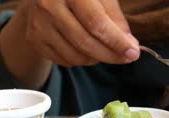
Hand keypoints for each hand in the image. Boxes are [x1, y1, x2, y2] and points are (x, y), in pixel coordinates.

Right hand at [18, 0, 139, 66]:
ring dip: (97, 58)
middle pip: (85, 42)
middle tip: (126, 58)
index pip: (96, 22)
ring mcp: (40, 24)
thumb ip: (115, 19)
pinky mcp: (35, 40)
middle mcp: (50, 5)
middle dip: (111, 55)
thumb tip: (130, 45)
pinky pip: (65, 61)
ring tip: (105, 50)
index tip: (133, 52)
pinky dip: (82, 60)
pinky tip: (87, 50)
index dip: (117, 41)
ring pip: (76, 55)